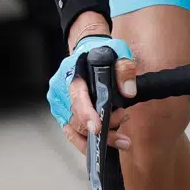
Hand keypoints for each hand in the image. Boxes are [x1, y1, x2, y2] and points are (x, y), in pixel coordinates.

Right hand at [47, 26, 137, 155]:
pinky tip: (109, 137)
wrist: (87, 49)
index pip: (77, 98)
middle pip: (77, 120)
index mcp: (72, 75)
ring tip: (122, 139)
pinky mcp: (63, 115)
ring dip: (98, 139)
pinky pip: (74, 134)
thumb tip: (128, 92)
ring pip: (74, 132)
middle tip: (123, 121)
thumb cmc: (99, 51)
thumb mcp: (117, 52)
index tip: (98, 128)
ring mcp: (60, 106)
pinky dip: (91, 140)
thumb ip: (124, 69)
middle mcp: (61, 92)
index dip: (87, 115)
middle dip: (103, 129)